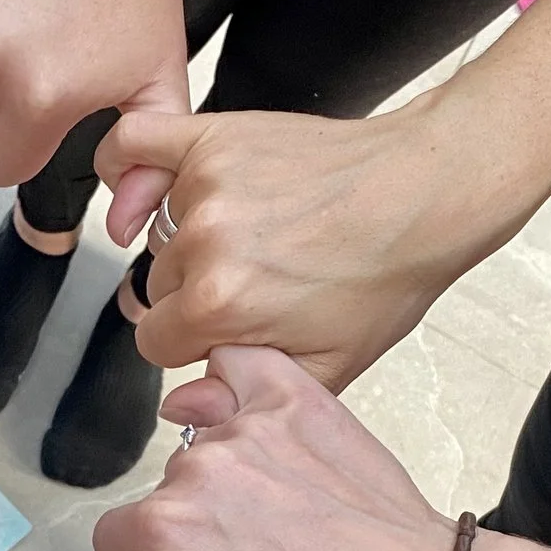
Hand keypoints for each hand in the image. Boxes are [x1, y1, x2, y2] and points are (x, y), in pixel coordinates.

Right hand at [92, 346, 454, 550]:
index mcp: (169, 532)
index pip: (115, 539)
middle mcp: (200, 468)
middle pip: (160, 493)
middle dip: (190, 530)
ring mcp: (251, 427)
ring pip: (197, 442)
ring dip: (220, 474)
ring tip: (274, 519)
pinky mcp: (298, 401)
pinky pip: (236, 366)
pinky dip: (231, 383)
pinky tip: (245, 418)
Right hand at [97, 96, 536, 388]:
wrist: (424, 192)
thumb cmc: (386, 274)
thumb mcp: (327, 366)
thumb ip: (244, 395)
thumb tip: (179, 412)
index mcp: (221, 305)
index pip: (156, 342)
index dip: (192, 342)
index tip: (226, 328)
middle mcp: (203, 243)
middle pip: (157, 287)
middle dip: (195, 292)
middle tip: (255, 280)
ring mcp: (205, 185)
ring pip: (157, 231)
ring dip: (187, 236)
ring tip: (251, 234)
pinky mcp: (213, 138)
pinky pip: (134, 142)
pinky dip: (126, 163)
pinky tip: (141, 185)